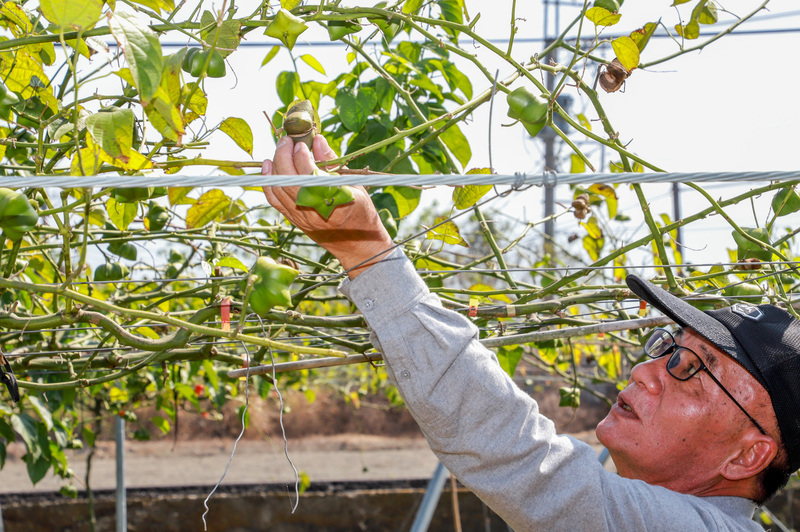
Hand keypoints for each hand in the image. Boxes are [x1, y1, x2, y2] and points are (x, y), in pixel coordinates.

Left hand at [263, 135, 394, 278]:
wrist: (356, 244)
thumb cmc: (360, 211)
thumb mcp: (353, 184)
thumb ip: (332, 161)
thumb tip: (317, 140)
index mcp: (334, 200)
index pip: (309, 173)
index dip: (301, 155)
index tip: (302, 143)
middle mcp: (314, 210)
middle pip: (289, 179)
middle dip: (283, 155)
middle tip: (286, 141)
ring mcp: (301, 217)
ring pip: (279, 188)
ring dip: (275, 166)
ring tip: (279, 150)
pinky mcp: (294, 221)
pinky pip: (274, 200)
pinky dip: (268, 182)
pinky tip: (268, 167)